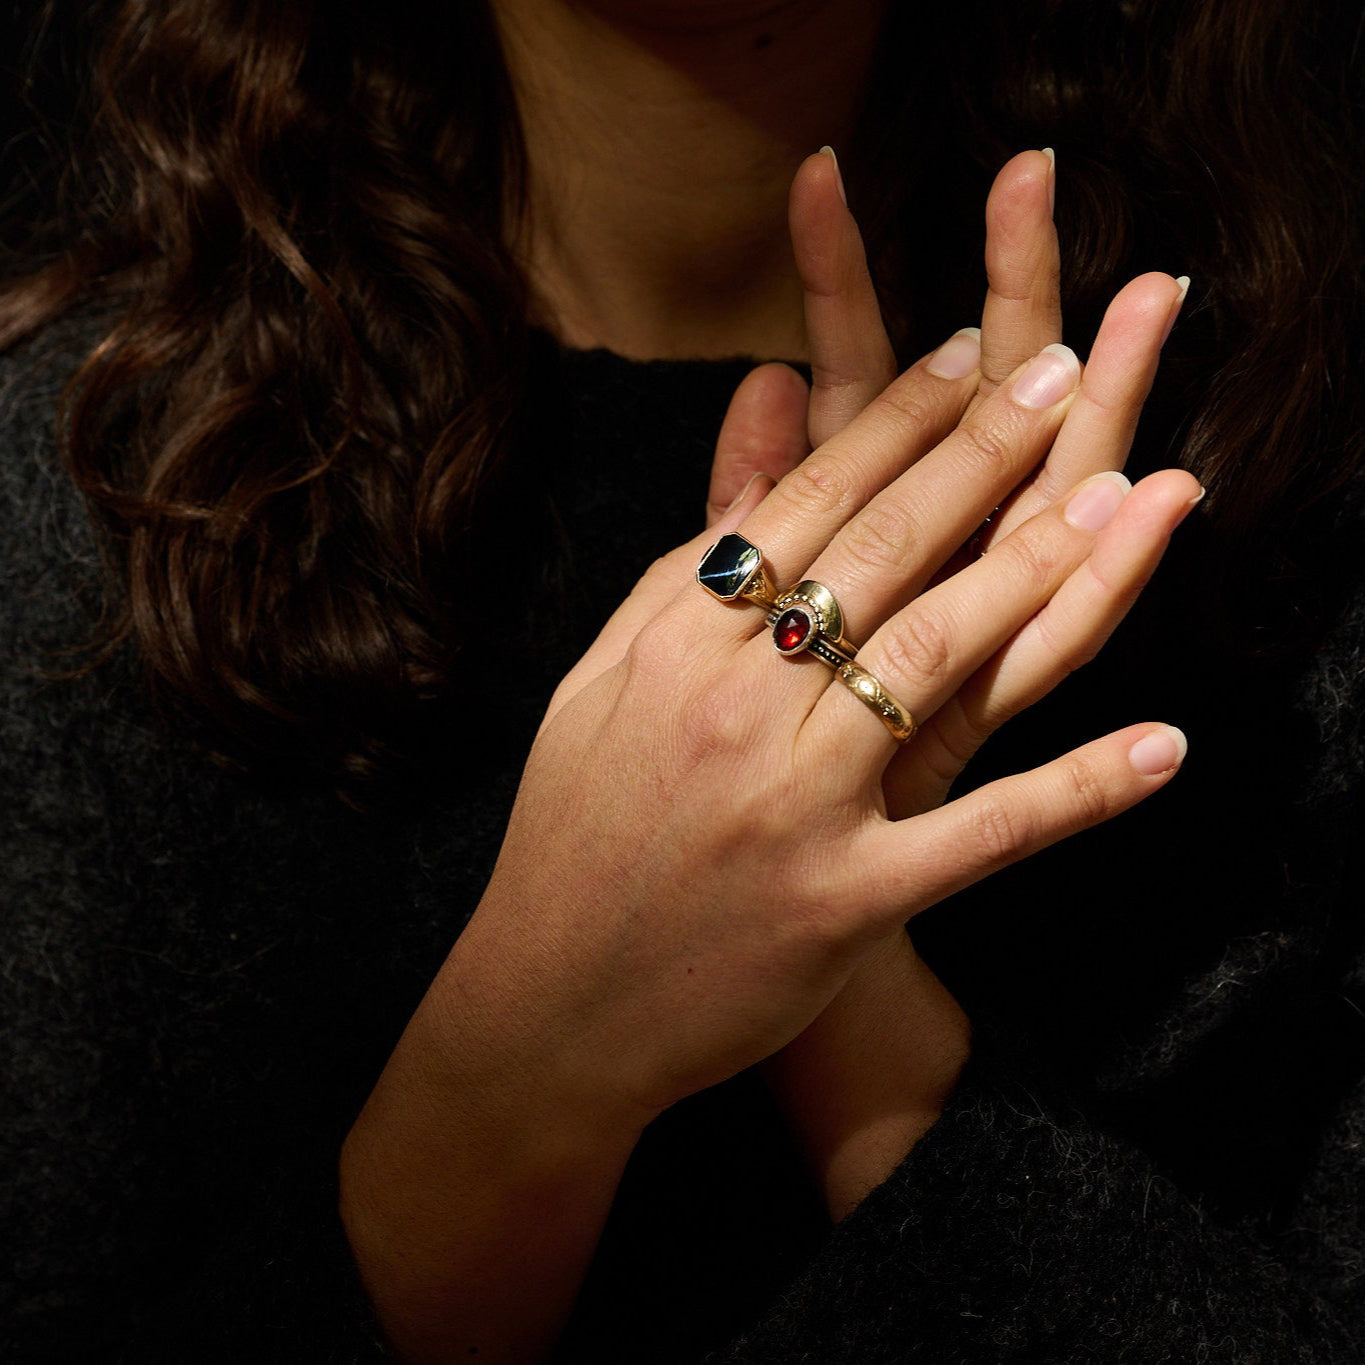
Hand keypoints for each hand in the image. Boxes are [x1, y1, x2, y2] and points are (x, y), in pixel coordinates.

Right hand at [483, 258, 1193, 1128]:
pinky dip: (1078, 793)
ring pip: (937, 658)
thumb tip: (752, 434)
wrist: (553, 1002)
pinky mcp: (847, 903)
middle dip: (983, 452)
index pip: (805, 505)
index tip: (967, 354)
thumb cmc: (572, 831)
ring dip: (1038, 572)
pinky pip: (984, 835)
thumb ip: (684, 565)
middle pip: (882, 554)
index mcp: (675, 646)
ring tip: (1120, 496)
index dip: (895, 422)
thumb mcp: (603, 682)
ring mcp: (797, 807)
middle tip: (1064, 372)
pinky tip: (1162, 748)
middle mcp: (737, 708)